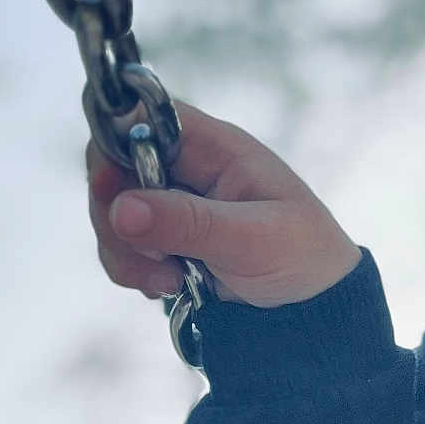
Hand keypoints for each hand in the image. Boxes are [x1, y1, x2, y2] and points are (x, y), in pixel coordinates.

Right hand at [86, 100, 361, 308]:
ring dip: (126, 253)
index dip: (114, 145)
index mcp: (214, 147)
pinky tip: (171, 287)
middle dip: (116, 216)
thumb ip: (187, 223)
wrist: (313, 305)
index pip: (142, 118)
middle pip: (113, 168)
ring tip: (170, 281)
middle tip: (152, 257)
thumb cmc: (300, 254)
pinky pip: (121, 246)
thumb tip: (121, 208)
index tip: (113, 188)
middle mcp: (186, 168)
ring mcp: (171, 203)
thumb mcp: (251, 238)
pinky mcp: (163, 238)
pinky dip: (133, 271)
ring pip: (111, 212)